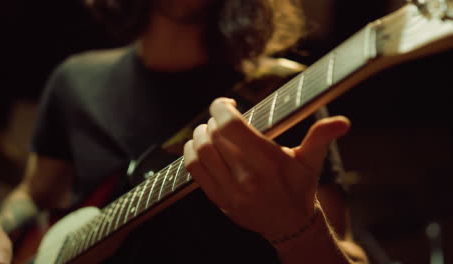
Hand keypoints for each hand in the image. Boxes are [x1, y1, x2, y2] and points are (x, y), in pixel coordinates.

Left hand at [183, 98, 350, 241]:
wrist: (290, 225)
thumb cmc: (299, 188)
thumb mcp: (311, 162)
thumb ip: (321, 137)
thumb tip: (343, 123)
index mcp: (267, 161)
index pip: (230, 125)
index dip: (221, 107)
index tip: (226, 103)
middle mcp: (247, 176)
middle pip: (213, 135)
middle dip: (214, 119)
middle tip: (222, 118)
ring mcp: (231, 190)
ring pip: (201, 151)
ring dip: (200, 134)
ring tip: (210, 130)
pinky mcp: (219, 200)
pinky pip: (194, 171)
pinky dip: (191, 153)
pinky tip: (200, 146)